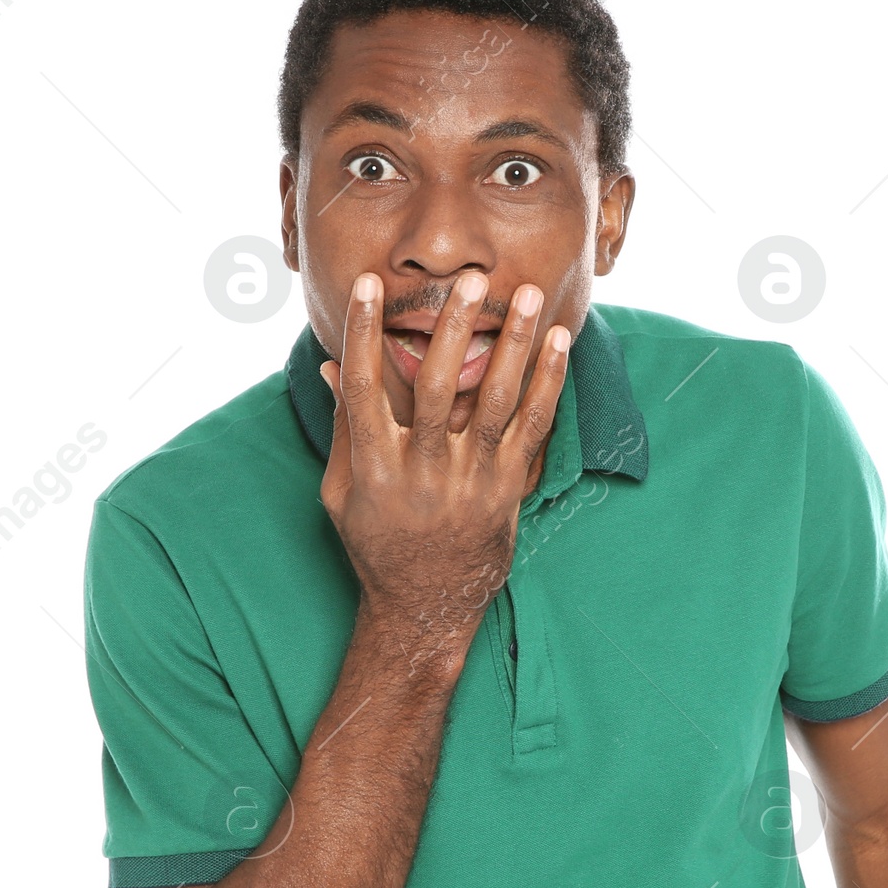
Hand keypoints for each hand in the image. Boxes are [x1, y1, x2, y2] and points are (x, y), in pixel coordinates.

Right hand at [317, 270, 569, 678]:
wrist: (425, 607)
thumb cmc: (376, 544)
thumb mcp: (341, 492)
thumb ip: (341, 427)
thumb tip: (329, 364)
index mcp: (372, 469)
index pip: (362, 389)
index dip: (364, 335)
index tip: (369, 285)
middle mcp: (421, 473)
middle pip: (435, 388)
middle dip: (453, 330)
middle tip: (469, 280)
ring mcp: (468, 482)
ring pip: (493, 402)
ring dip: (513, 345)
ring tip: (526, 295)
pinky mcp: (507, 490)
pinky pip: (532, 428)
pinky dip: (547, 384)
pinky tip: (558, 344)